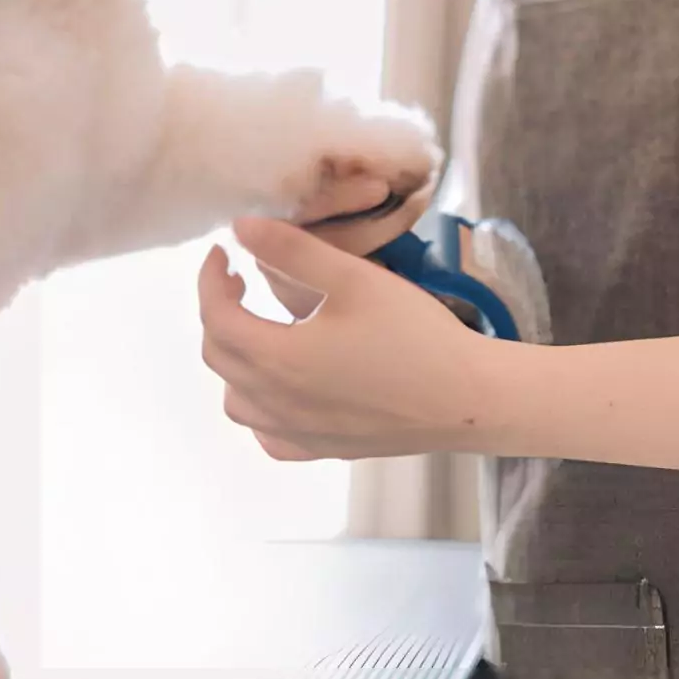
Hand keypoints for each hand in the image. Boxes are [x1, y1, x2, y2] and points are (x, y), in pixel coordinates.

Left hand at [197, 216, 503, 461]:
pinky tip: (283, 388)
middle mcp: (276, 403)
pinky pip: (269, 436)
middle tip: (240, 281)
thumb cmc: (414, 334)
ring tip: (262, 329)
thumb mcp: (352, 278)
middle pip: (219, 356)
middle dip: (220, 312)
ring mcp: (298, 433)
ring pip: (237, 401)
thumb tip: (241, 227)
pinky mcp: (323, 451)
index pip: (216, 316)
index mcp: (277, 357)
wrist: (469, 399)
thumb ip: (292, 250)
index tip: (223, 253)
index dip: (210, 280)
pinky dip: (261, 409)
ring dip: (234, 362)